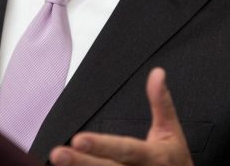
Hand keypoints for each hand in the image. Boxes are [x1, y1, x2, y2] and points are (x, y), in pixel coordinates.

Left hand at [49, 68, 192, 165]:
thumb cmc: (174, 159)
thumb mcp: (172, 130)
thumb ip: (161, 102)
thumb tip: (157, 73)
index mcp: (152, 156)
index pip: (125, 150)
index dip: (102, 146)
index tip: (78, 140)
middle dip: (80, 163)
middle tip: (57, 154)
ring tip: (55, 162)